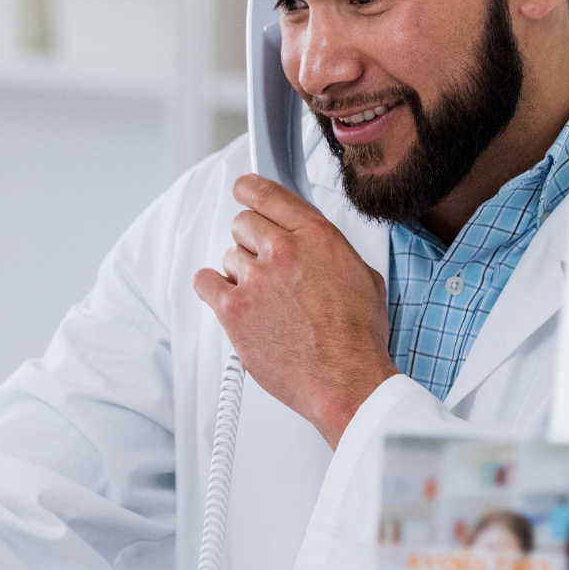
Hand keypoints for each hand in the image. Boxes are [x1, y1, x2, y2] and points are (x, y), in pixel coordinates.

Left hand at [191, 175, 397, 448]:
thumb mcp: (363, 278)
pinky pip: (205, 282)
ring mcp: (256, 278)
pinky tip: (230, 301)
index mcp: (316, 237)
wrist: (345, 380)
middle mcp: (283, 250)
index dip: (250, 190)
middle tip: (264, 267)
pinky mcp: (233, 309)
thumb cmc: (356, 339)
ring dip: (240, 274)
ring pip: (228, 256)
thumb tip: (320, 250)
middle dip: (251, 242)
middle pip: (243, 223)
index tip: (243, 191)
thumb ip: (333, 253)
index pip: (268, 194)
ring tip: (263, 301)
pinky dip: (213, 289)